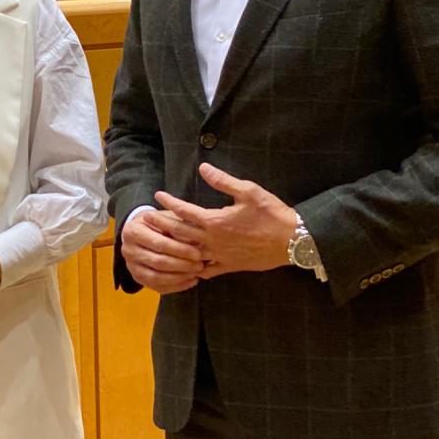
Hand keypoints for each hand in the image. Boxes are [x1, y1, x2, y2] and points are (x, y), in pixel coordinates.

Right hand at [120, 207, 206, 293]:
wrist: (142, 231)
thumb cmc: (159, 223)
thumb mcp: (167, 218)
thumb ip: (179, 229)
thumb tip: (197, 243)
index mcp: (133, 231)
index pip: (159, 243)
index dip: (180, 250)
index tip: (198, 253)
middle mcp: (127, 250)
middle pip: (158, 262)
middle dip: (182, 265)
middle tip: (200, 265)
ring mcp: (131, 266)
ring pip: (156, 277)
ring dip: (179, 277)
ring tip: (196, 274)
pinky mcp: (137, 278)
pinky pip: (157, 287)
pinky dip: (175, 286)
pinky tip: (190, 281)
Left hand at [154, 164, 296, 277]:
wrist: (292, 241)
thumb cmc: (272, 214)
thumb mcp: (248, 191)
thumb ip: (222, 181)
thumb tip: (203, 168)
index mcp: (215, 221)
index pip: (184, 211)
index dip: (169, 202)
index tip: (157, 196)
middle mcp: (213, 241)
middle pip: (180, 233)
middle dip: (162, 225)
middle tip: (146, 219)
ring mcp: (220, 256)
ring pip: (189, 254)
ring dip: (173, 247)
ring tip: (160, 242)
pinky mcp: (230, 266)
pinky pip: (207, 270)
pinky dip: (194, 268)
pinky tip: (187, 266)